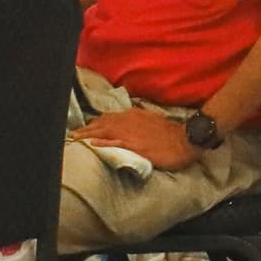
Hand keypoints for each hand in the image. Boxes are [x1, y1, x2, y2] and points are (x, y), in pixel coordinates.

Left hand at [74, 104, 198, 173]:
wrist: (186, 139)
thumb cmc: (172, 134)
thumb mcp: (154, 122)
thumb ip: (139, 122)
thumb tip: (128, 126)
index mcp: (134, 115)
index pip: (109, 117)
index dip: (96, 123)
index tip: (86, 128)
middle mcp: (130, 120)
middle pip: (102, 122)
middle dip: (86, 128)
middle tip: (73, 134)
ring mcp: (131, 133)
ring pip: (104, 131)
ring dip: (88, 134)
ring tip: (75, 138)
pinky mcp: (135, 145)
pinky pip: (114, 142)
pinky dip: (102, 142)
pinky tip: (92, 144)